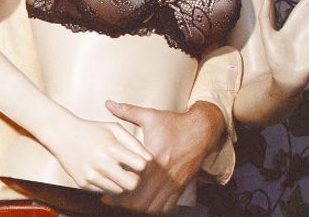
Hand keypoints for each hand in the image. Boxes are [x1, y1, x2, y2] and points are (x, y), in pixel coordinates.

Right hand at [42, 117, 151, 194]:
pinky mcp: (82, 184)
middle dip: (135, 179)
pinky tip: (103, 173)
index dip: (143, 164)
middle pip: (132, 183)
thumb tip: (150, 160)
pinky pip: (104, 192)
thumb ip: (134, 143)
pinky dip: (107, 185)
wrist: (61, 135)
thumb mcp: (115, 129)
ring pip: (119, 191)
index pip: (141, 165)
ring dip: (121, 183)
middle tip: (130, 171)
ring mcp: (90, 175)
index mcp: (111, 147)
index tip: (137, 160)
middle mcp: (100, 163)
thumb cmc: (92, 130)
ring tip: (116, 171)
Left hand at [101, 100, 222, 213]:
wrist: (203, 131)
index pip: (133, 182)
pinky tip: (143, 204)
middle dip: (124, 203)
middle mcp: (164, 174)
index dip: (117, 190)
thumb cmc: (174, 123)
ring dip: (138, 208)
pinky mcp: (180, 187)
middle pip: (140, 201)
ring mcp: (174, 183)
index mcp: (154, 158)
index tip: (104, 189)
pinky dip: (153, 209)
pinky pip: (166, 207)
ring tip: (124, 202)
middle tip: (111, 199)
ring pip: (153, 207)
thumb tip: (107, 102)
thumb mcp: (151, 115)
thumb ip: (127, 111)